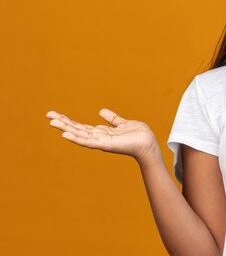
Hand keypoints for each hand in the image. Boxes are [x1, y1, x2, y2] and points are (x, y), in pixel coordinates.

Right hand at [46, 109, 161, 167]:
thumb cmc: (138, 135)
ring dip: (65, 128)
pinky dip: (76, 138)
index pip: (81, 126)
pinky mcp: (105, 145)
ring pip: (79, 135)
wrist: (148, 142)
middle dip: (62, 123)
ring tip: (52, 123)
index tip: (55, 114)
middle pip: (76, 129)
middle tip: (48, 115)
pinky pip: (88, 142)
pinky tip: (65, 135)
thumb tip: (101, 111)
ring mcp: (100, 142)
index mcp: (101, 132)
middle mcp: (98, 138)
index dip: (68, 121)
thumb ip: (112, 119)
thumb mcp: (122, 123)